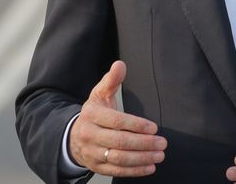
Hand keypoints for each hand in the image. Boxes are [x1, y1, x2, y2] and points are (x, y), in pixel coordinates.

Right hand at [69, 60, 167, 177]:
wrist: (74, 137)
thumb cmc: (94, 113)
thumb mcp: (99, 94)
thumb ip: (111, 80)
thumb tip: (120, 64)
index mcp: (91, 115)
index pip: (116, 121)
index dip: (136, 125)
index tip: (153, 127)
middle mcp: (90, 135)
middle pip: (119, 142)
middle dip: (143, 143)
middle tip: (162, 142)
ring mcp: (92, 153)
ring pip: (118, 158)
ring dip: (141, 158)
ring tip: (159, 155)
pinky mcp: (97, 166)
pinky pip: (116, 171)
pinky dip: (134, 171)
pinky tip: (150, 167)